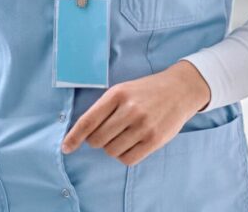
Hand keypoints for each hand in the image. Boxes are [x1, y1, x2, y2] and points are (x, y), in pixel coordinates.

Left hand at [62, 60, 210, 165]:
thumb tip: (83, 136)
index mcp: (118, 93)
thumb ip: (105, 109)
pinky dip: (125, 155)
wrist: (181, 88)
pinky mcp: (154, 139)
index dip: (74, 137)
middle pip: (97, 140)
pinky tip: (133, 143)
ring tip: (126, 134)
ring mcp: (142, 125)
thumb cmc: (148, 90)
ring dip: (113, 147)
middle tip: (110, 132)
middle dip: (98, 140)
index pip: (88, 120)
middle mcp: (130, 109)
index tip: (67, 147)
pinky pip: (127, 159)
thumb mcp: (125, 89)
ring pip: (111, 151)